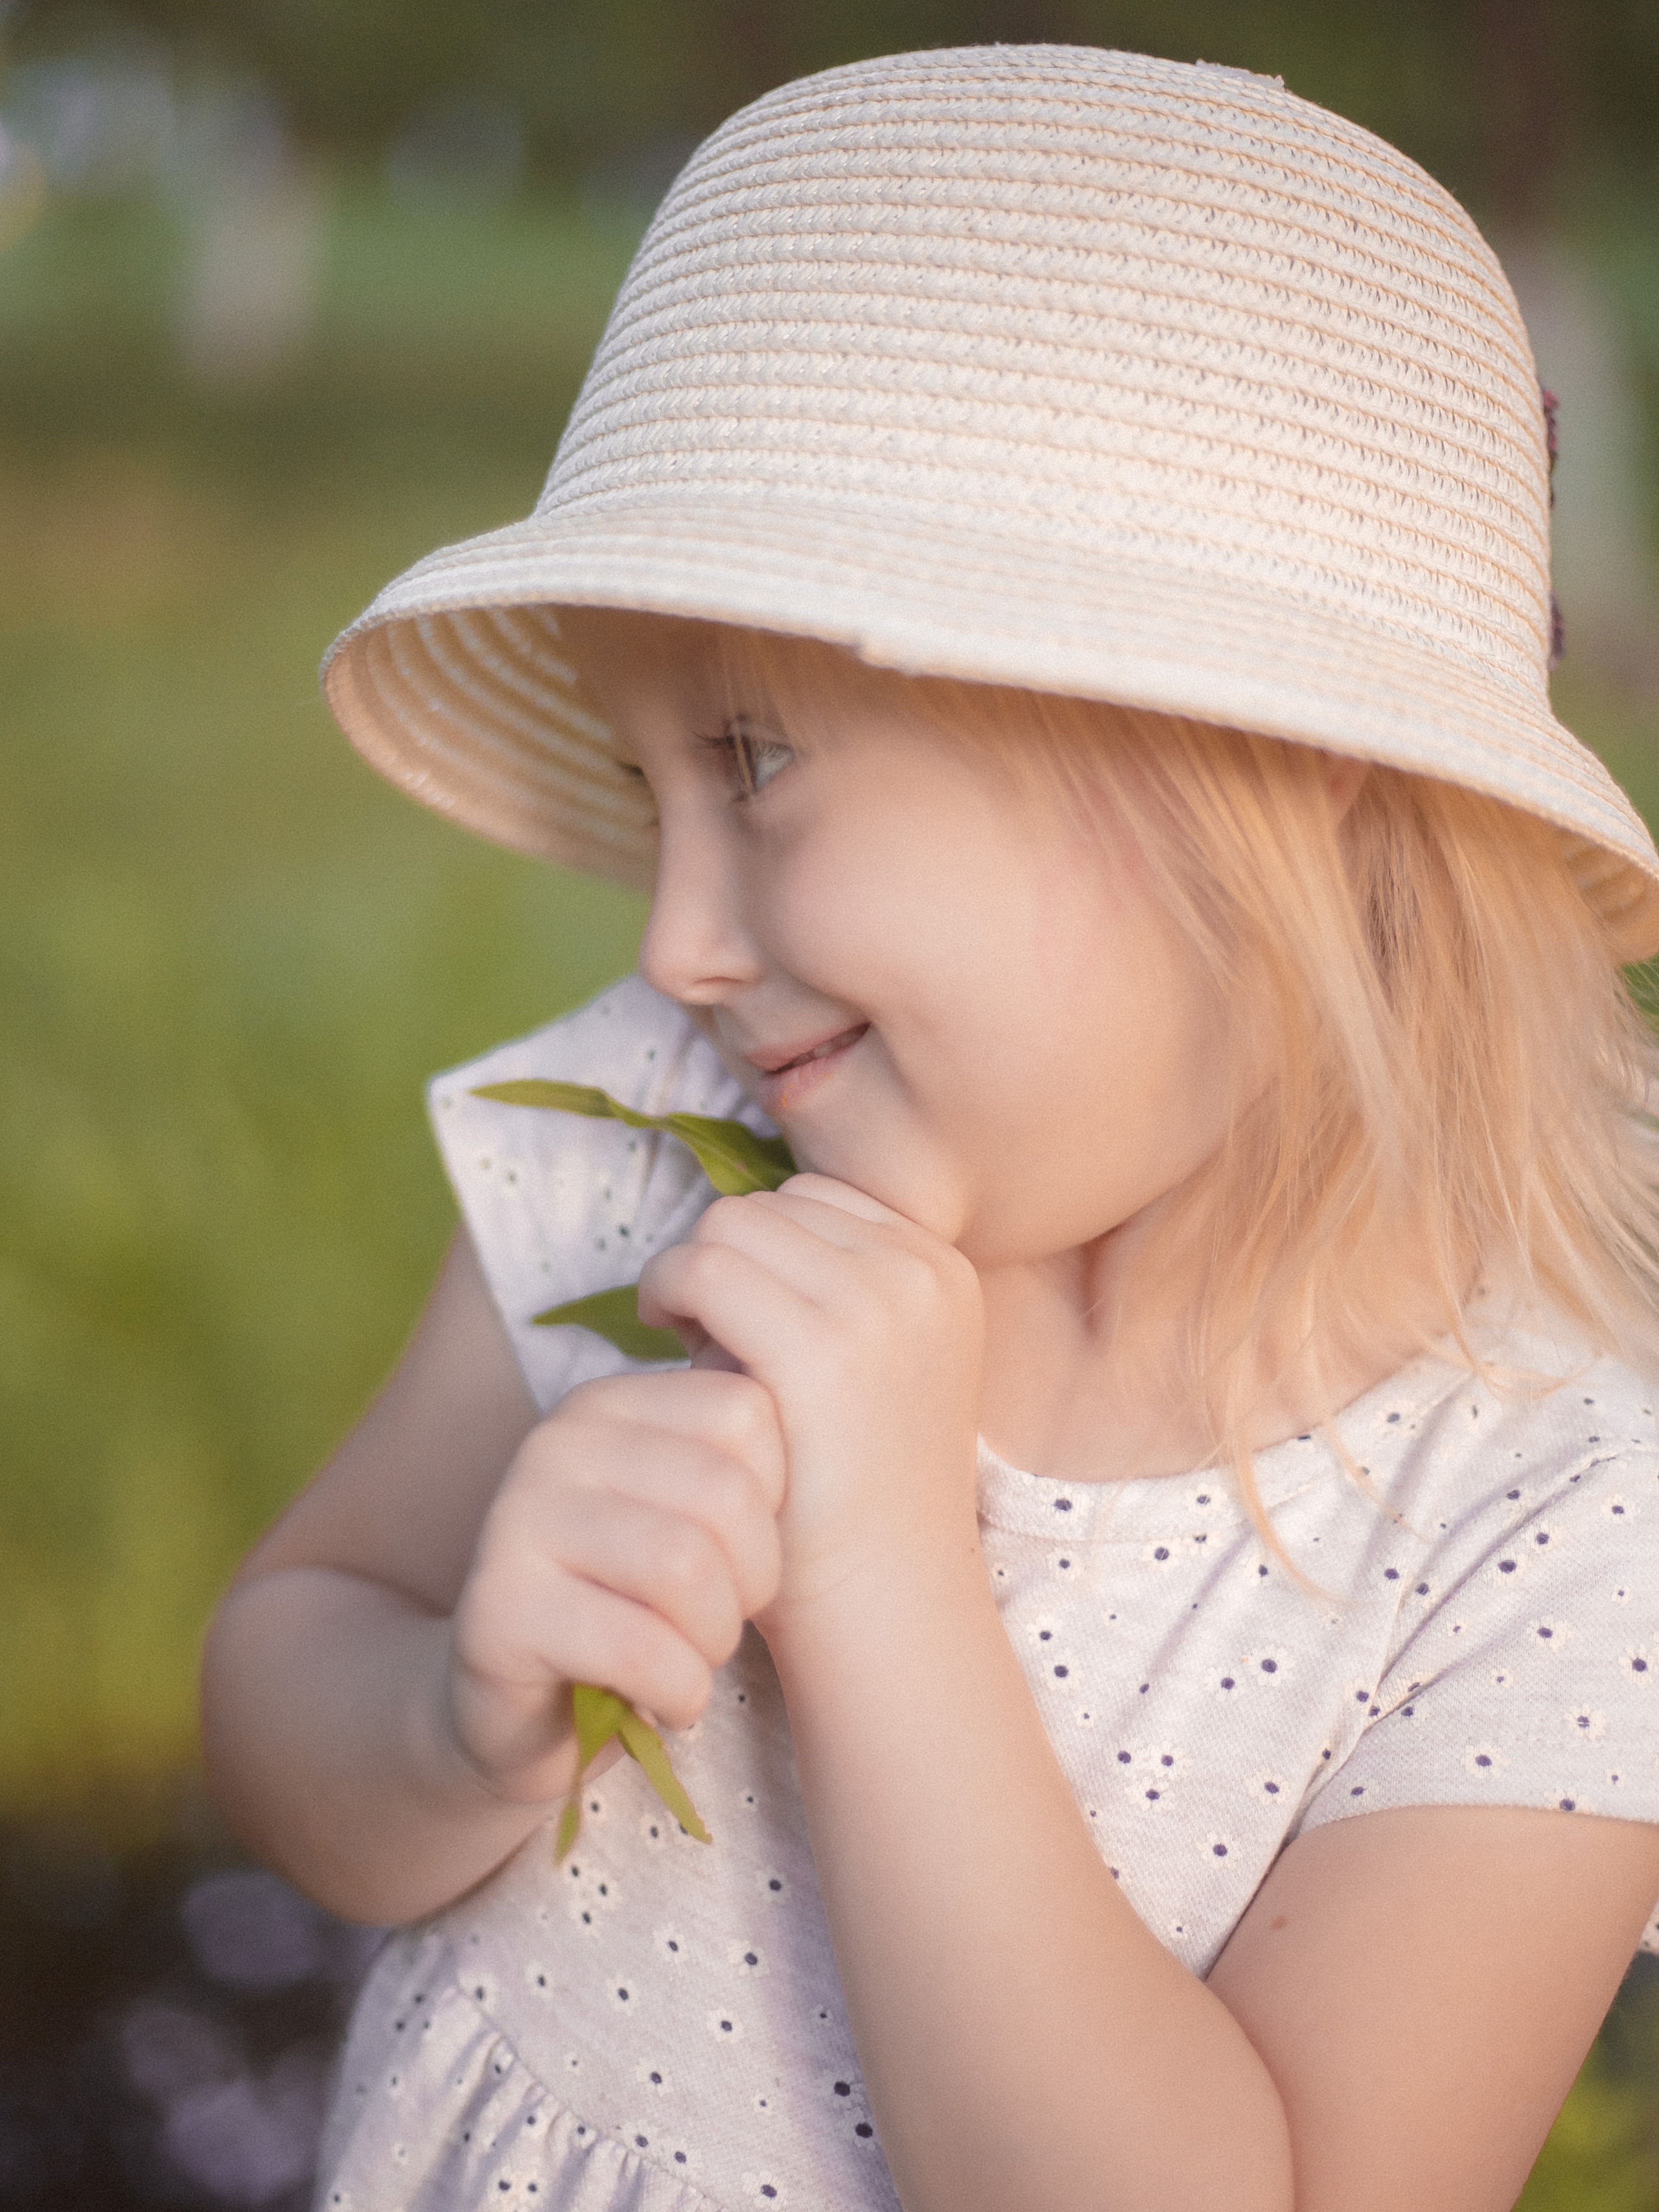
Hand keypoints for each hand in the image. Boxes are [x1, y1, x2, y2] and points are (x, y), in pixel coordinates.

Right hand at [445, 1368, 784, 1801]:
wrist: (524, 1717)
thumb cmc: (636, 1608)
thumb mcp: (689, 1518)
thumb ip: (736, 1459)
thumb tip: (824, 1393)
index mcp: (609, 1402)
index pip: (747, 1411)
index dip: (774, 1499)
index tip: (740, 1550)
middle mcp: (557, 1442)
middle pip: (726, 1493)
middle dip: (752, 1580)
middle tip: (722, 1619)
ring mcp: (517, 1519)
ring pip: (686, 1567)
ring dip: (716, 1638)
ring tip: (695, 1657)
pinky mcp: (499, 1610)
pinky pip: (642, 1648)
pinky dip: (681, 1691)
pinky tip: (668, 1702)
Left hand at [637, 1174, 984, 1615]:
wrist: (886, 1601)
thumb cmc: (855, 1491)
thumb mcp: (875, 1365)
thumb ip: (824, 1289)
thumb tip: (726, 1235)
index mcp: (944, 1270)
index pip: (817, 1200)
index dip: (762, 1250)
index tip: (740, 1313)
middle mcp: (921, 1274)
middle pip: (771, 1204)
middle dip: (726, 1257)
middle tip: (705, 1332)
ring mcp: (878, 1308)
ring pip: (730, 1223)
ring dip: (694, 1272)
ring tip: (691, 1342)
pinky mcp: (819, 1353)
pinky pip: (704, 1267)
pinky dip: (666, 1290)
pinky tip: (661, 1337)